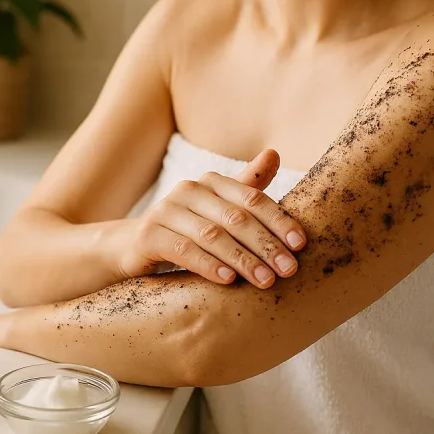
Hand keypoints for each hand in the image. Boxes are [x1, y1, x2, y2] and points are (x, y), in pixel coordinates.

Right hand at [116, 149, 305, 288]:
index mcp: (211, 182)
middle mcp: (188, 190)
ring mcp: (166, 211)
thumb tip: (274, 153)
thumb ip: (247, 188)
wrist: (132, 246)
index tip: (301, 244)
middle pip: (236, 217)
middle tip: (289, 270)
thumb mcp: (218, 210)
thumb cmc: (186, 230)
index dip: (279, 220)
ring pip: (212, 235)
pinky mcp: (149, 235)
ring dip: (243, 259)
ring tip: (265, 280)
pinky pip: (183, 250)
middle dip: (266, 245)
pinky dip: (208, 264)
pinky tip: (228, 280)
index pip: (252, 198)